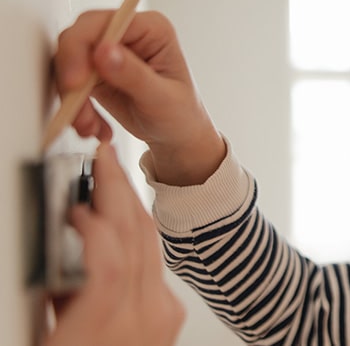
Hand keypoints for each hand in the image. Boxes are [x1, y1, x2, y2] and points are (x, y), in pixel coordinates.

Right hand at [45, 143, 183, 345]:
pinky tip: (120, 215)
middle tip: (102, 156)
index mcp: (103, 334)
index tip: (73, 204)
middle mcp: (143, 323)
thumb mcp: (45, 338)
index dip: (94, 228)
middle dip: (119, 192)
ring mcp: (161, 319)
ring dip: (129, 205)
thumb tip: (60, 248)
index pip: (110, 265)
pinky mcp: (168, 317)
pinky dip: (135, 233)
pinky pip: (154, 263)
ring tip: (110, 175)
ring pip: (149, 246)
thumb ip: (55, 296)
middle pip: (137, 241)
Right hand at [55, 10, 224, 184]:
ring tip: (91, 126)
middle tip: (76, 109)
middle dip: (71, 77)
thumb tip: (104, 50)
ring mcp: (109, 51)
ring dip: (73, 98)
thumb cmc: (181, 114)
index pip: (103, 23)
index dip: (80, 47)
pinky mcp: (95, 71)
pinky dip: (75, 106)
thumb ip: (134, 75)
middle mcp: (128, 34)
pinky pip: (69, 83)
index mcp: (151, 29)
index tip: (75, 82)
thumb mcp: (161, 98)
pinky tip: (94, 126)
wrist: (176, 136)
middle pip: (79, 39)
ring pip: (69, 63)